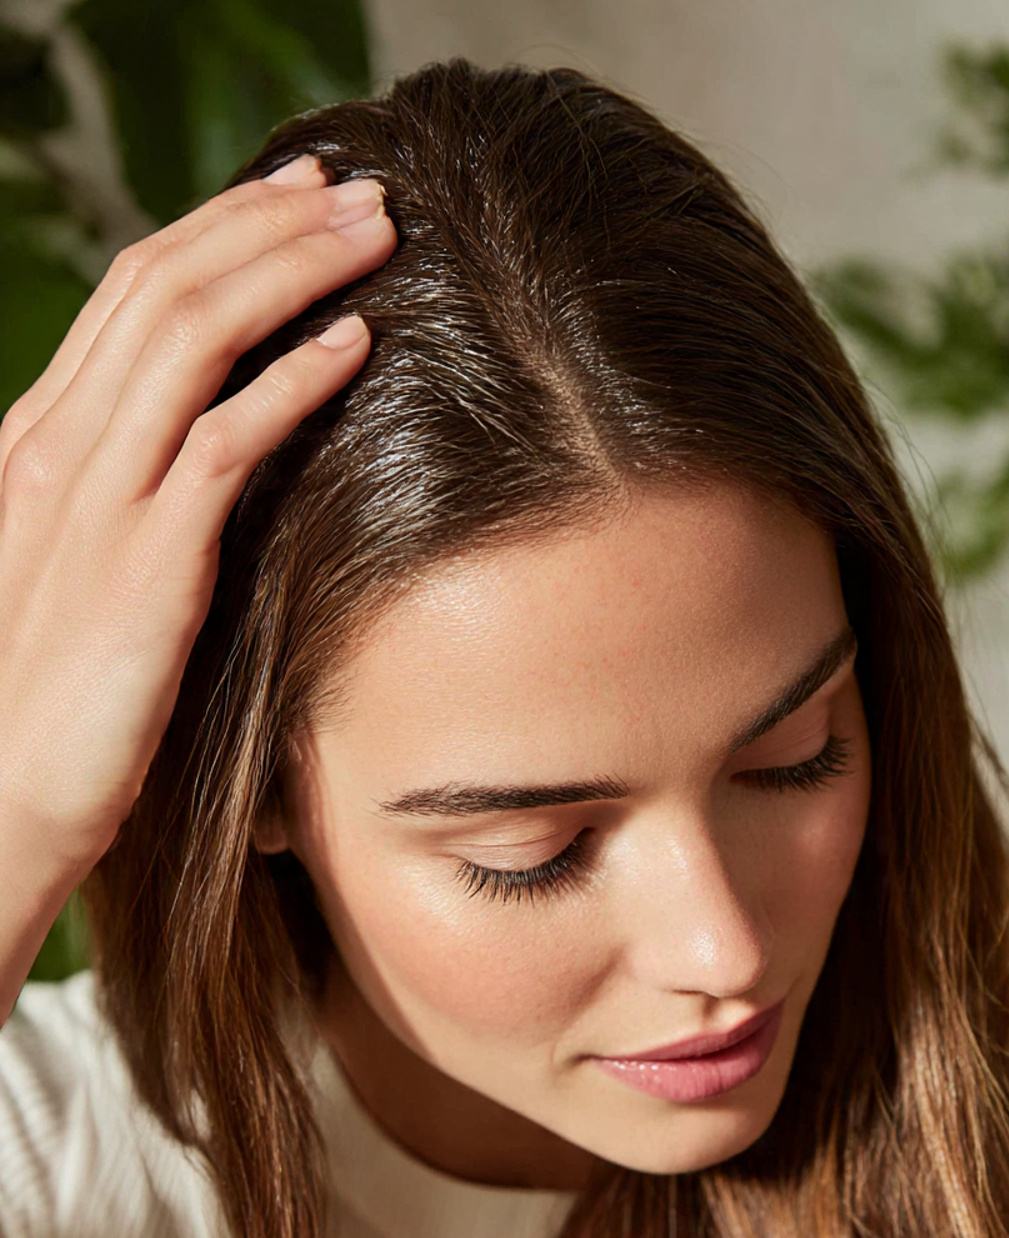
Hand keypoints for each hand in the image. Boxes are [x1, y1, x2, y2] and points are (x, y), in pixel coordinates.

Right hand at [0, 154, 395, 1004]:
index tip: (300, 198)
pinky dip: (293, 384)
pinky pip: (223, 444)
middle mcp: (61, 443)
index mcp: (44, 433)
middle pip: (168, 289)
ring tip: (373, 235)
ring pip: (195, 339)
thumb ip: (134, 483)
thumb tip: (217, 429)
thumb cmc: (56, 684)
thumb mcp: (83, 554)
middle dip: (267, 226)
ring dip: (291, 274)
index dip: (222, 230)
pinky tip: (356, 345)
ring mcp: (100, 497)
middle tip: (356, 190)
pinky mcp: (148, 561)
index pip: (136, 292)